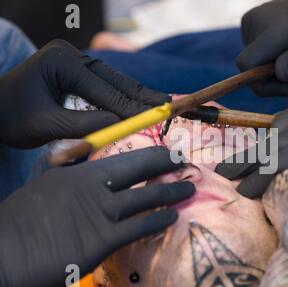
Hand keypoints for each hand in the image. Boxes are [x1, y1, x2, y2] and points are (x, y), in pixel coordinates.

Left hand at [0, 39, 169, 148]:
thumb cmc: (10, 118)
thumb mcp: (47, 125)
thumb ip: (86, 124)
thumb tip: (122, 124)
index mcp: (62, 63)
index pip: (105, 90)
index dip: (132, 107)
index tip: (155, 118)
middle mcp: (71, 56)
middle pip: (115, 79)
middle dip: (142, 96)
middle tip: (168, 105)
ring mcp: (73, 60)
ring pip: (113, 80)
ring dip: (135, 95)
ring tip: (160, 104)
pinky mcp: (74, 70)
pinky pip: (104, 84)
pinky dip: (122, 95)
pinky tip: (139, 102)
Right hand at [0, 147, 194, 286]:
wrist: (6, 255)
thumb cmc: (21, 221)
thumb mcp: (42, 182)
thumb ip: (64, 161)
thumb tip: (84, 145)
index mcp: (78, 172)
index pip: (122, 156)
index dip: (148, 154)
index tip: (166, 151)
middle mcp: (93, 187)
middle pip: (139, 169)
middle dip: (165, 164)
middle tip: (185, 162)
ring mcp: (100, 213)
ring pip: (146, 197)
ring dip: (171, 192)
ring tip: (188, 188)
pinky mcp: (103, 240)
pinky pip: (140, 226)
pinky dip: (159, 220)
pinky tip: (172, 217)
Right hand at [238, 0, 287, 95]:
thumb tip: (278, 72)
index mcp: (274, 27)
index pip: (247, 66)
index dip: (265, 84)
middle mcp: (256, 21)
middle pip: (252, 68)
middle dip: (278, 80)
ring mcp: (253, 20)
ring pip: (255, 63)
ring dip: (280, 70)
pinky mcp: (253, 23)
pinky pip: (258, 54)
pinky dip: (277, 59)